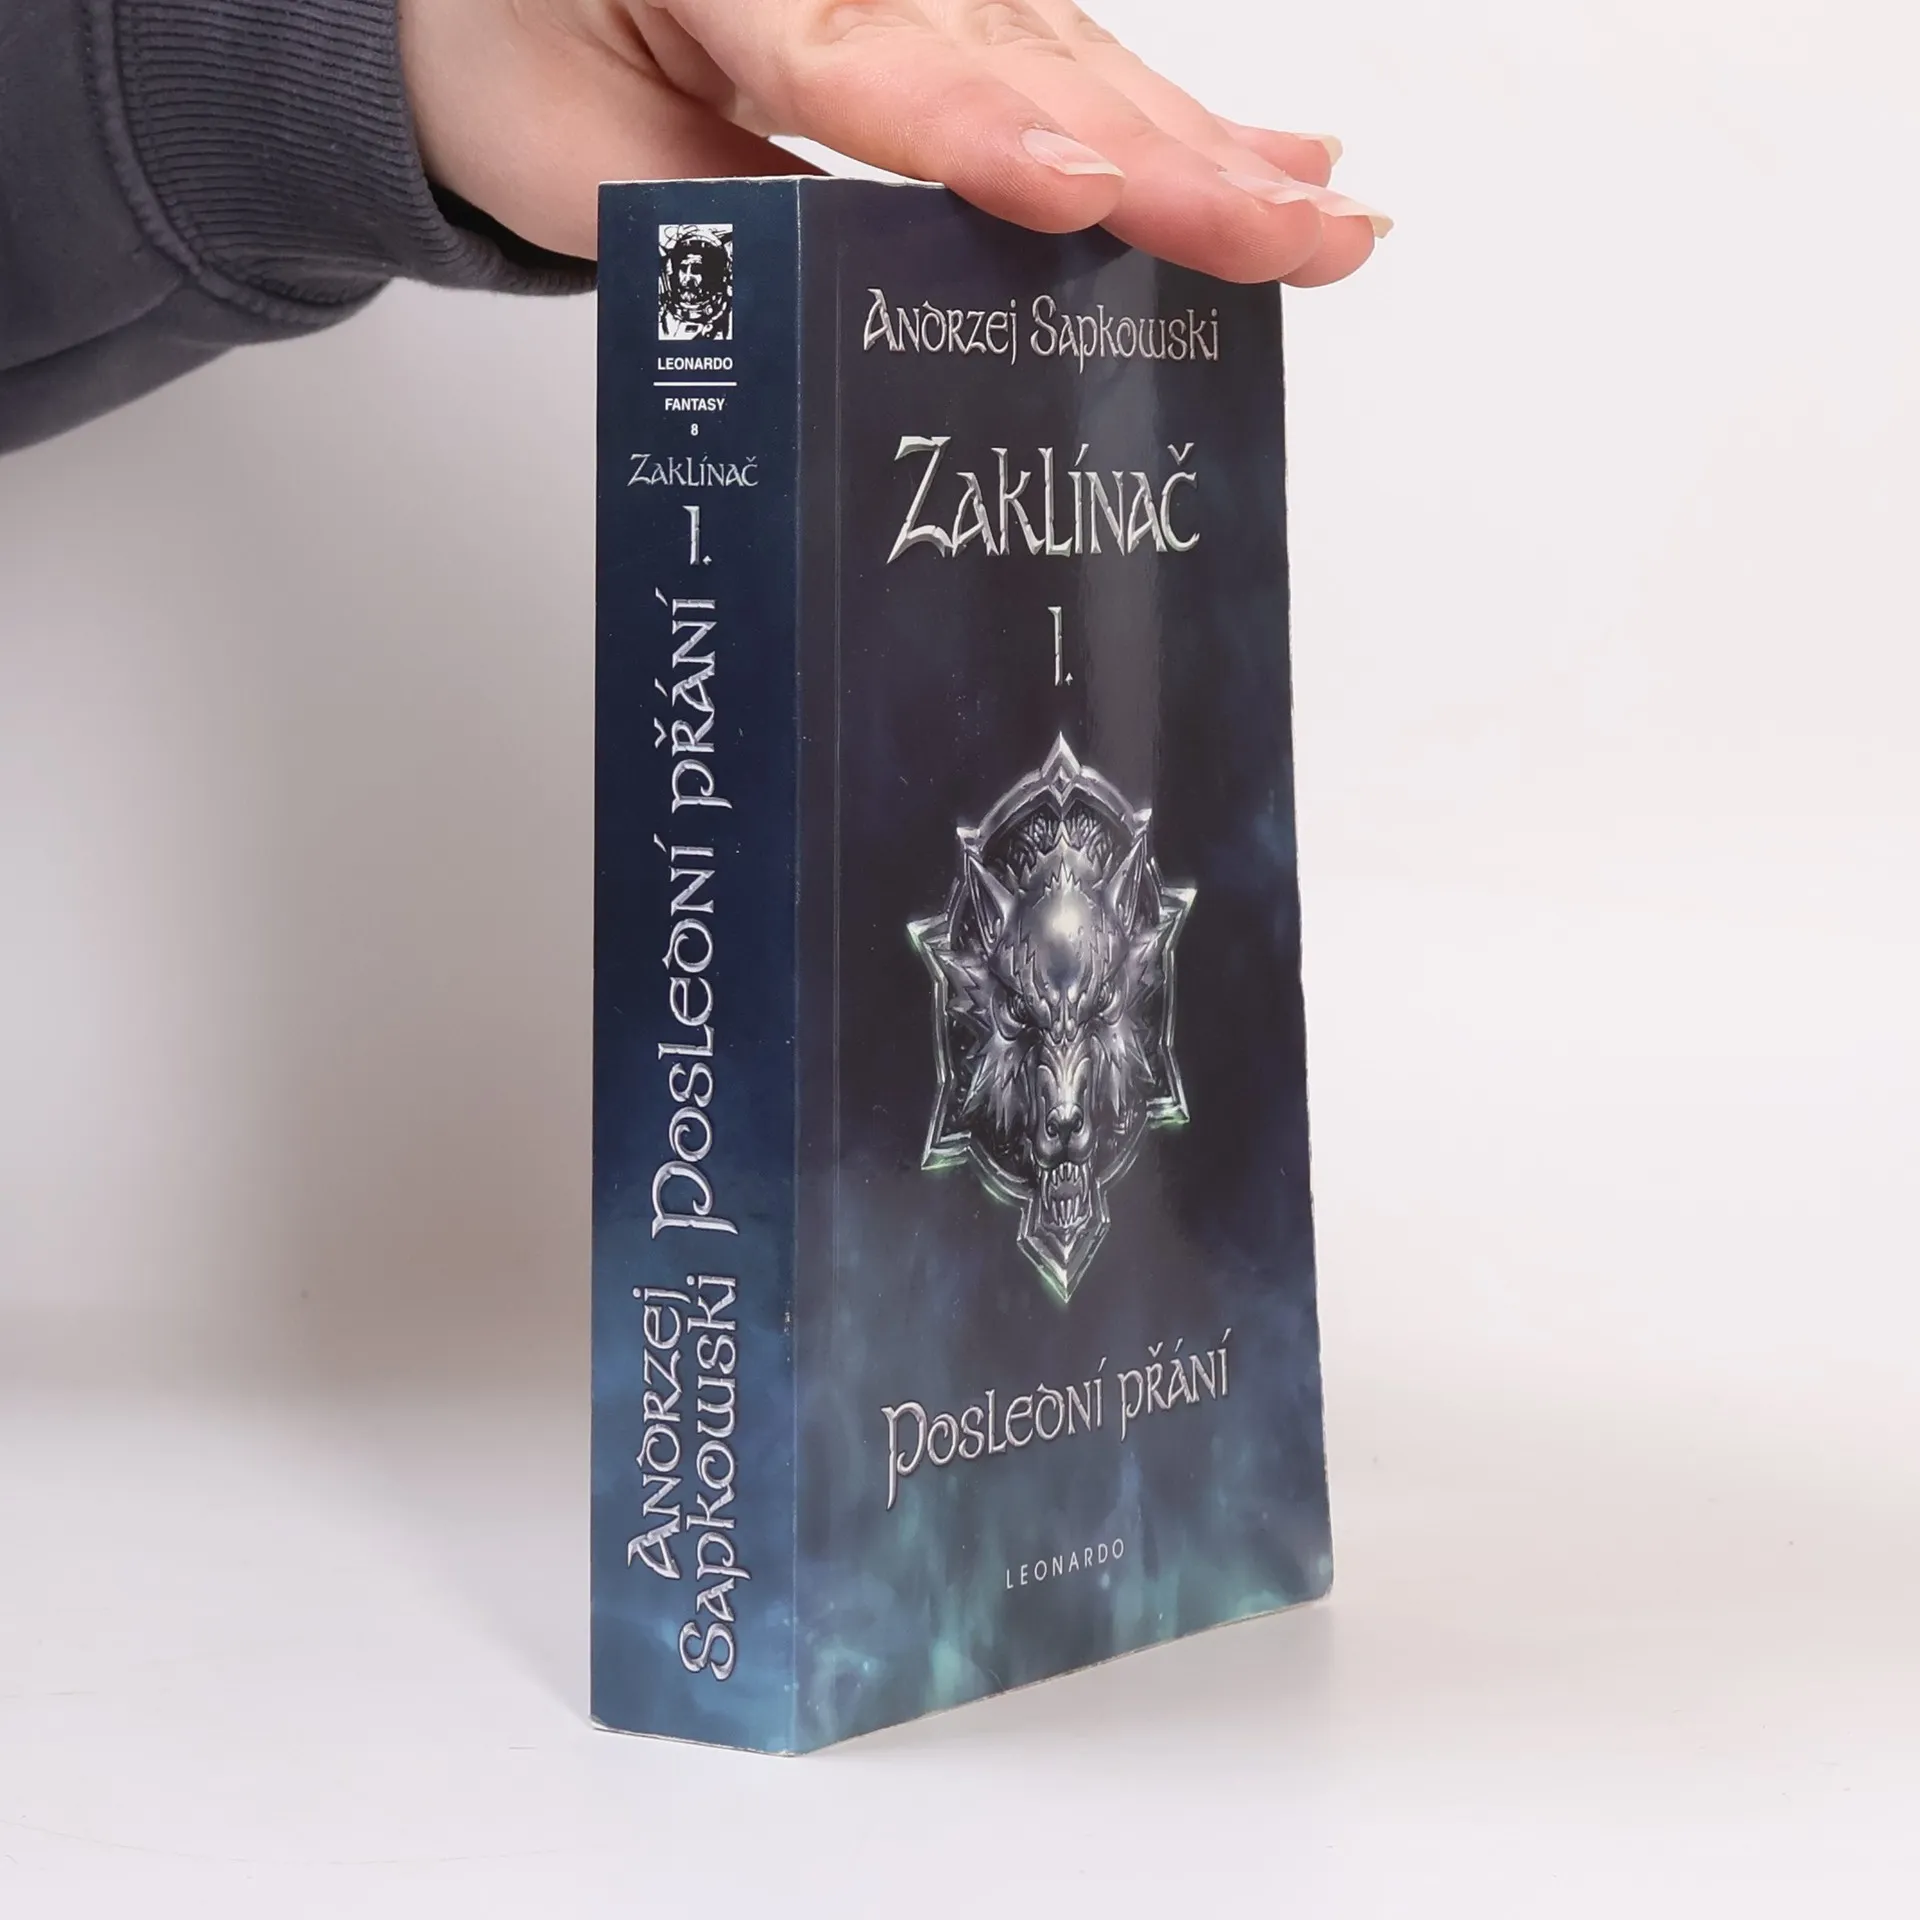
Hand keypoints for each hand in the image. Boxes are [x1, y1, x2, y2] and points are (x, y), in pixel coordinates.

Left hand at [399, 0, 1387, 285]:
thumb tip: (869, 298)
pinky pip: (1071, 58)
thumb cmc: (522, 59)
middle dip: (1172, 161)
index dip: (990, 138)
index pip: (881, 63)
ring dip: (1209, 149)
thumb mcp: (585, 163)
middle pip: (1027, 61)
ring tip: (1320, 219)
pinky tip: (1272, 152)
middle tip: (1299, 238)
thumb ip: (727, 227)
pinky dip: (1176, 115)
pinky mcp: (954, 8)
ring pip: (1076, 62)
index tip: (1089, 195)